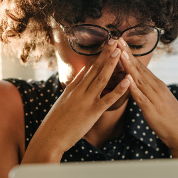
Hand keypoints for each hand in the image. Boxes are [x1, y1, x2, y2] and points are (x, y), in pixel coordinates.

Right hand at [23, 39, 130, 161]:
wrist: (49, 137)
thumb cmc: (55, 123)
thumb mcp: (63, 102)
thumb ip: (72, 88)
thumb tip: (81, 75)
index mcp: (73, 89)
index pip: (88, 69)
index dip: (98, 57)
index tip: (107, 45)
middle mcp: (79, 91)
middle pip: (95, 69)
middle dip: (106, 54)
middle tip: (115, 40)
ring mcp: (86, 100)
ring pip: (101, 78)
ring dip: (111, 64)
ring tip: (120, 51)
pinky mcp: (92, 112)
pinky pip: (108, 99)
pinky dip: (119, 89)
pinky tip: (128, 81)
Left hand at [118, 38, 177, 157]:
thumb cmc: (171, 120)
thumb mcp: (160, 101)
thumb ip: (150, 92)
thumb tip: (139, 85)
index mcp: (158, 85)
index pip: (141, 67)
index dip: (130, 54)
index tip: (120, 42)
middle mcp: (157, 88)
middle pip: (139, 68)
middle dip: (127, 54)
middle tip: (117, 39)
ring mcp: (155, 98)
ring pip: (139, 79)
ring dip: (128, 66)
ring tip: (119, 53)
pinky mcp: (151, 110)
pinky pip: (141, 97)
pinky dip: (133, 88)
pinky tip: (126, 79)